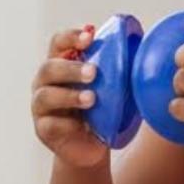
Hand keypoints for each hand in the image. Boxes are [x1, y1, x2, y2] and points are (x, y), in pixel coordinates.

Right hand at [31, 26, 108, 169]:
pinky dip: (66, 123)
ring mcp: (40, 106)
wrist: (91, 147)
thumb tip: (142, 45)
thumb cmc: (102, 109)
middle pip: (49, 68)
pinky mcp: (43, 129)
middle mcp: (45, 82)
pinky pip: (50, 124)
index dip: (71, 37)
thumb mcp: (112, 87)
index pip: (58, 43)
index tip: (90, 36)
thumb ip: (119, 67)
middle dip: (71, 68)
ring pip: (46, 95)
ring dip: (69, 95)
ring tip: (91, 99)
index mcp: (61, 64)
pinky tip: (81, 125)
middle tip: (94, 73)